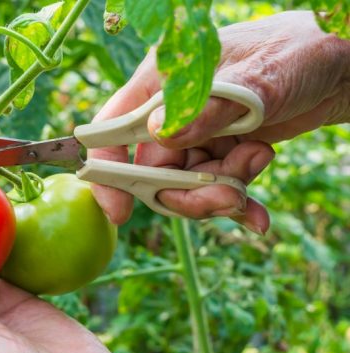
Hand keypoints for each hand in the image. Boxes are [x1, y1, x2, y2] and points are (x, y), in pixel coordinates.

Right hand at [91, 11, 349, 233]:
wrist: (340, 65)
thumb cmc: (299, 52)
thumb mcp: (258, 78)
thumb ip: (209, 108)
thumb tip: (160, 135)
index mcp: (164, 83)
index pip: (116, 128)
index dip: (109, 169)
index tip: (119, 211)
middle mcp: (173, 112)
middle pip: (154, 169)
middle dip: (186, 193)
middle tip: (228, 197)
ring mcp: (197, 134)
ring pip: (186, 185)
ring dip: (222, 193)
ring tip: (258, 167)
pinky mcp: (221, 151)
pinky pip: (216, 188)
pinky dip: (237, 205)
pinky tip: (258, 216)